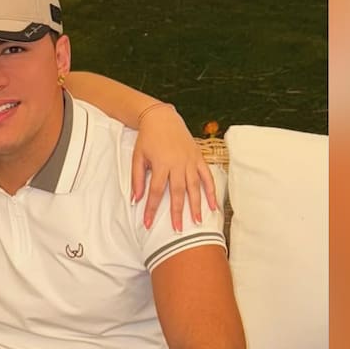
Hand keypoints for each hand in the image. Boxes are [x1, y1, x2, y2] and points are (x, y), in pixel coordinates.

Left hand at [129, 107, 217, 230]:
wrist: (162, 118)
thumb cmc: (147, 139)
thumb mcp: (137, 157)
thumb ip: (137, 179)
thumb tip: (135, 200)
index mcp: (161, 164)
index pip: (156, 191)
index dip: (152, 209)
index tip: (148, 224)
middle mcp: (178, 164)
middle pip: (178, 192)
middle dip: (178, 213)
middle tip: (178, 230)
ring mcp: (190, 161)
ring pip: (195, 187)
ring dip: (197, 205)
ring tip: (198, 222)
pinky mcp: (199, 158)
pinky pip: (207, 177)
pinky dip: (211, 191)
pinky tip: (214, 205)